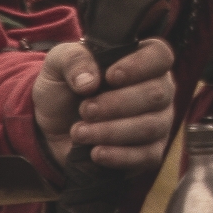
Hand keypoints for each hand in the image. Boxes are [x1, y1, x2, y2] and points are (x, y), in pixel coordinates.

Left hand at [32, 37, 175, 173]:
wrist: (51, 128)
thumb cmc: (65, 88)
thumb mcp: (59, 63)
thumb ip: (73, 61)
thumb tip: (90, 81)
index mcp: (144, 60)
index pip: (160, 56)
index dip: (139, 66)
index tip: (110, 77)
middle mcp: (159, 89)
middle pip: (156, 94)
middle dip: (116, 104)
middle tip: (85, 110)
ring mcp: (159, 122)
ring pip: (151, 126)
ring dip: (111, 131)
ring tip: (79, 133)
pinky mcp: (150, 152)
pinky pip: (147, 155)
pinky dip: (119, 155)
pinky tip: (95, 153)